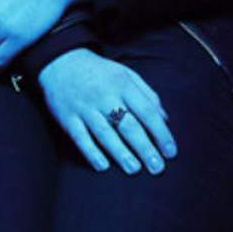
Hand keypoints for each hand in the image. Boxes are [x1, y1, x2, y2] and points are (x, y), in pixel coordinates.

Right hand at [36, 49, 177, 173]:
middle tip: (157, 168)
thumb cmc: (99, 72)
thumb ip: (147, 95)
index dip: (161, 133)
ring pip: (105, 134)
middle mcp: (104, 96)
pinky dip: (91, 153)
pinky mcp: (68, 118)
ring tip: (135, 170)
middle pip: (128, 126)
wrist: (61, 62)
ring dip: (121, 154)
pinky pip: (81, 138)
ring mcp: (85, 108)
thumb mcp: (126, 74)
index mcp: (122, 84)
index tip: (171, 152)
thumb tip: (165, 119)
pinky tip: (103, 167)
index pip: (147, 111)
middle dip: (145, 148)